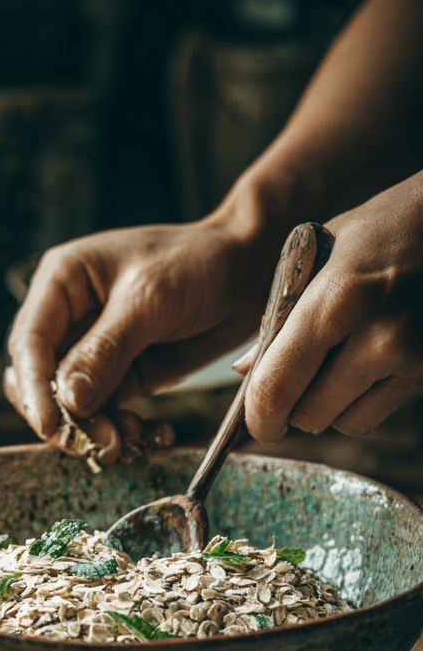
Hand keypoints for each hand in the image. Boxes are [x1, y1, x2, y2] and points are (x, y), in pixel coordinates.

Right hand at [4, 217, 270, 461]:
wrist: (250, 270)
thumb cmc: (197, 262)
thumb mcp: (149, 300)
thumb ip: (105, 350)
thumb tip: (68, 401)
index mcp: (63, 282)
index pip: (29, 343)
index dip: (33, 388)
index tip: (50, 426)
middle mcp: (70, 316)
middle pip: (41, 381)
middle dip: (65, 417)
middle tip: (99, 442)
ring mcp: (95, 349)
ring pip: (73, 405)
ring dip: (95, 430)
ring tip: (130, 441)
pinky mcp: (122, 375)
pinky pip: (106, 413)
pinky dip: (122, 430)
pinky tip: (151, 434)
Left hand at [239, 175, 422, 440]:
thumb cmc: (383, 227)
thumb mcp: (318, 251)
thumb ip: (278, 312)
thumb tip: (246, 371)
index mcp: (337, 301)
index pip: (278, 387)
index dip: (257, 417)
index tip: (254, 422)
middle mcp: (380, 338)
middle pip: (309, 416)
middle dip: (293, 406)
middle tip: (295, 380)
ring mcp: (413, 360)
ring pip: (345, 423)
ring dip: (331, 405)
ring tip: (339, 358)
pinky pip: (378, 414)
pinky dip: (363, 400)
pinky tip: (370, 359)